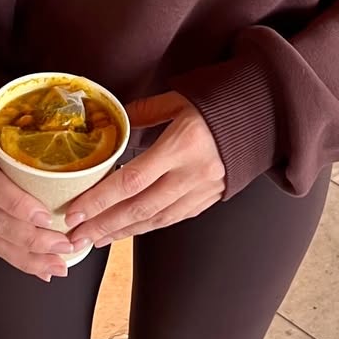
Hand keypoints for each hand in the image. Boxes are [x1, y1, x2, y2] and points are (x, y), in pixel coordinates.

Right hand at [0, 106, 75, 281]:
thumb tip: (86, 146)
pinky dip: (16, 257)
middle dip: (29, 239)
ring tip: (55, 264)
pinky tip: (38, 267)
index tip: (46, 216)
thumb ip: (36, 128)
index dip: (15, 202)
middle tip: (63, 245)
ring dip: (26, 255)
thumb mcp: (10, 110)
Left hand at [65, 93, 224, 248]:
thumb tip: (114, 122)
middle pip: (139, 208)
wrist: (262, 118)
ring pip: (155, 219)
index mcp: (181, 145)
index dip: (100, 200)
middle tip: (75, 236)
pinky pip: (172, 218)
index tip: (75, 212)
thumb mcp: (179, 99)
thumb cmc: (219, 105)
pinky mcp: (209, 199)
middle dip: (103, 225)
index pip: (131, 180)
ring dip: (121, 232)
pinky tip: (127, 230)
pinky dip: (146, 227)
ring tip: (95, 239)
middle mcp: (192, 174)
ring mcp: (203, 190)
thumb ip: (144, 112)